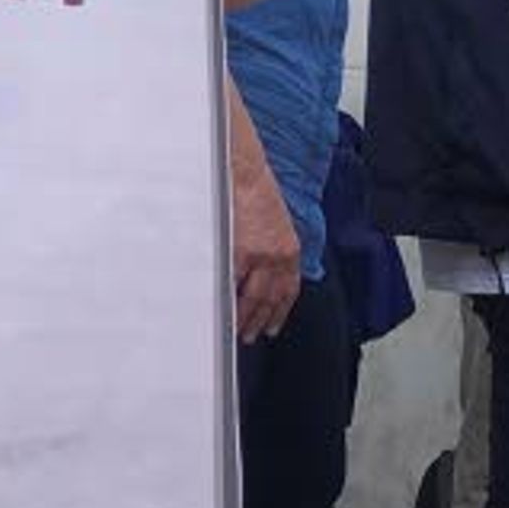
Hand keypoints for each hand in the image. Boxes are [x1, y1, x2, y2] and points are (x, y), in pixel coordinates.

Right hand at [231, 151, 301, 341]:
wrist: (242, 171)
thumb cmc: (253, 191)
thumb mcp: (273, 223)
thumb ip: (271, 248)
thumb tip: (259, 273)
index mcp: (289, 249)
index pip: (287, 290)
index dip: (280, 311)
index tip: (273, 326)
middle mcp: (278, 256)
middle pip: (270, 299)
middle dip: (260, 320)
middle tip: (250, 335)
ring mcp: (258, 256)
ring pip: (252, 297)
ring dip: (243, 317)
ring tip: (234, 330)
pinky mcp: (237, 252)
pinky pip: (230, 284)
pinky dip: (226, 299)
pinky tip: (219, 309)